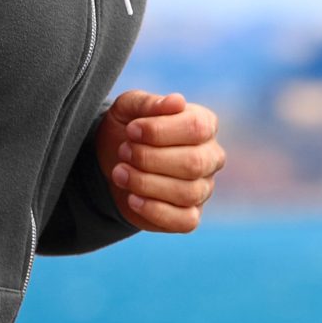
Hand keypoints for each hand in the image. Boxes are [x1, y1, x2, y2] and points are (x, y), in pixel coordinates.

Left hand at [95, 89, 224, 233]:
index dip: (160, 130)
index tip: (131, 130)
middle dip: (150, 158)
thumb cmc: (128, 130)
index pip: (197, 128)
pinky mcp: (189, 216)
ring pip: (188, 192)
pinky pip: (185, 221)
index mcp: (204, 125)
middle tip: (123, 152)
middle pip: (194, 162)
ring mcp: (203, 188)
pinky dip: (154, 210)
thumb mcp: (128, 108)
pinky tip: (131, 198)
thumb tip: (177, 101)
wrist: (111, 161)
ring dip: (146, 183)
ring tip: (119, 173)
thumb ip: (149, 103)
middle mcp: (210, 157)